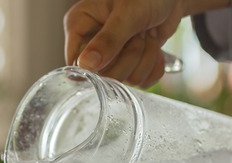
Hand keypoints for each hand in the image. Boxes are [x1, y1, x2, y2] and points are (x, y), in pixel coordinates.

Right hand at [64, 0, 185, 86]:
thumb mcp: (128, 12)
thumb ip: (108, 39)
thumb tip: (86, 65)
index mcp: (80, 26)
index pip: (76, 61)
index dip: (98, 64)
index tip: (117, 50)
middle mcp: (91, 44)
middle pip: (102, 75)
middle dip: (129, 57)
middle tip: (139, 35)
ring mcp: (110, 57)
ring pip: (123, 79)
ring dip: (144, 59)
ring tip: (148, 35)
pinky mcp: (129, 64)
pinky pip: (139, 81)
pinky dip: (153, 66)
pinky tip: (154, 46)